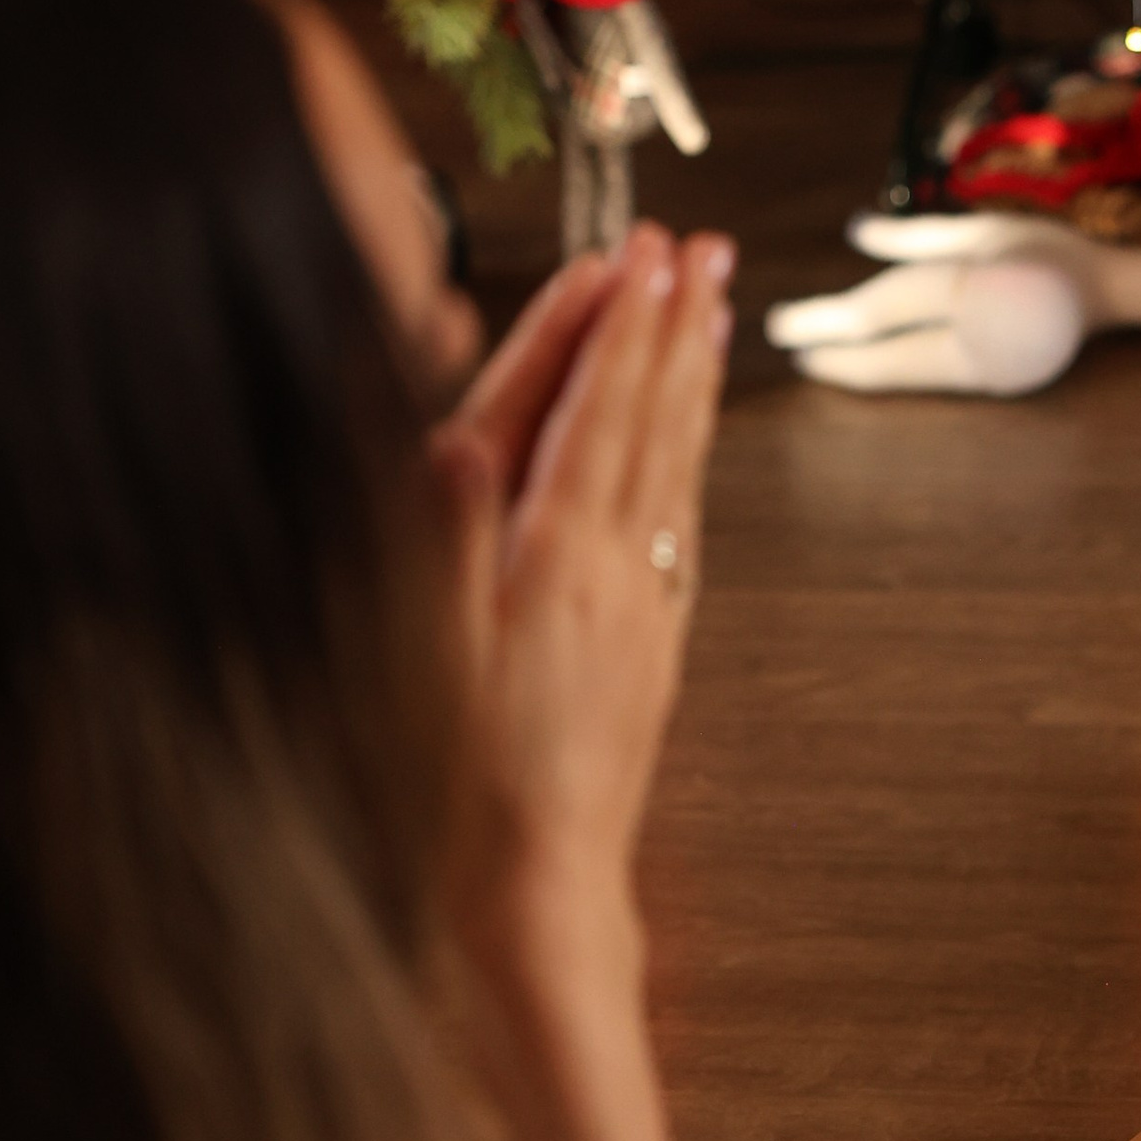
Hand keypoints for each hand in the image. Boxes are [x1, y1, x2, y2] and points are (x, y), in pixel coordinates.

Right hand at [434, 224, 734, 958]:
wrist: (540, 890)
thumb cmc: (464, 788)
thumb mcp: (428, 662)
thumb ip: (444, 548)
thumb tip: (454, 446)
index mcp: (555, 561)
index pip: (593, 413)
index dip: (616, 328)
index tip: (642, 254)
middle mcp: (617, 574)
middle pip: (651, 424)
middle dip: (671, 328)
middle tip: (701, 250)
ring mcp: (646, 609)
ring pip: (676, 468)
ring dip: (692, 381)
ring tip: (712, 311)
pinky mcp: (655, 647)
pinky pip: (679, 524)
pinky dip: (686, 461)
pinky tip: (688, 443)